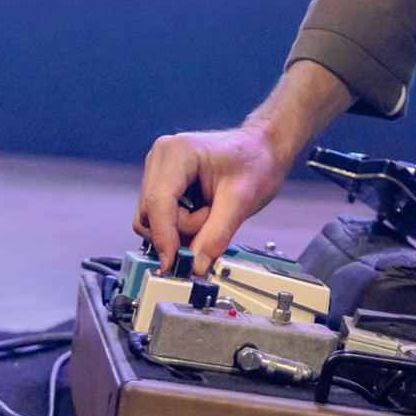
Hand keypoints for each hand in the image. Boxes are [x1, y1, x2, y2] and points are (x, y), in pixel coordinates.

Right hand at [133, 124, 287, 276]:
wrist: (264, 149)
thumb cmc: (256, 162)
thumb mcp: (242, 200)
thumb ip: (217, 235)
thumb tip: (195, 266)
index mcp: (178, 152)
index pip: (158, 203)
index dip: (164, 237)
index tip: (173, 264)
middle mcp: (161, 158)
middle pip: (151, 214)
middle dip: (181, 230)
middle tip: (214, 219)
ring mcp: (158, 169)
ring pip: (152, 219)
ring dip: (182, 228)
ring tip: (213, 212)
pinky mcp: (162, 182)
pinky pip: (159, 216)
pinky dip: (180, 224)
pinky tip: (204, 213)